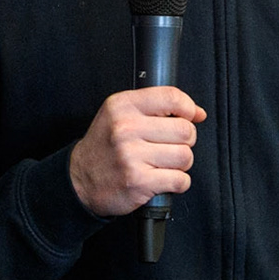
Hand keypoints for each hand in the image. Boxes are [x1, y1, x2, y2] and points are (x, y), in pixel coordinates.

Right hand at [69, 87, 205, 216]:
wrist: (80, 180)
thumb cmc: (106, 146)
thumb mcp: (121, 114)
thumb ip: (157, 107)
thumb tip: (198, 112)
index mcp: (123, 106)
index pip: (171, 97)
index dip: (188, 108)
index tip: (190, 116)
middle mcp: (125, 128)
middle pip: (185, 130)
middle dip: (185, 141)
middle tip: (169, 146)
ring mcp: (131, 156)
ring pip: (185, 156)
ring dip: (181, 164)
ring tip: (163, 163)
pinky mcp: (138, 181)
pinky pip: (180, 180)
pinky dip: (177, 182)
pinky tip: (162, 178)